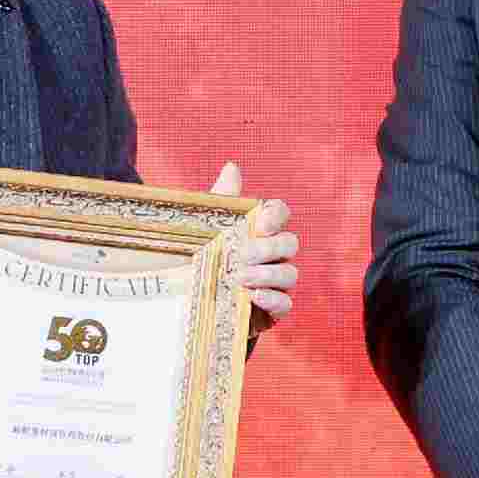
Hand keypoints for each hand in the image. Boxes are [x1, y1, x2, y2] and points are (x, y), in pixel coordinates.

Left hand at [211, 166, 298, 331]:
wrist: (187, 297)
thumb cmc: (202, 256)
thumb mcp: (206, 227)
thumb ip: (222, 199)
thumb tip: (232, 167)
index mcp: (260, 229)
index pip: (280, 213)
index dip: (275, 216)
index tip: (259, 224)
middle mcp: (273, 254)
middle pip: (290, 243)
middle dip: (270, 247)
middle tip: (242, 255)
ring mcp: (274, 283)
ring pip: (291, 274)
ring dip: (268, 274)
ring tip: (241, 277)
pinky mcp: (270, 310)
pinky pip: (286, 304)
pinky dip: (273, 300)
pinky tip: (253, 297)